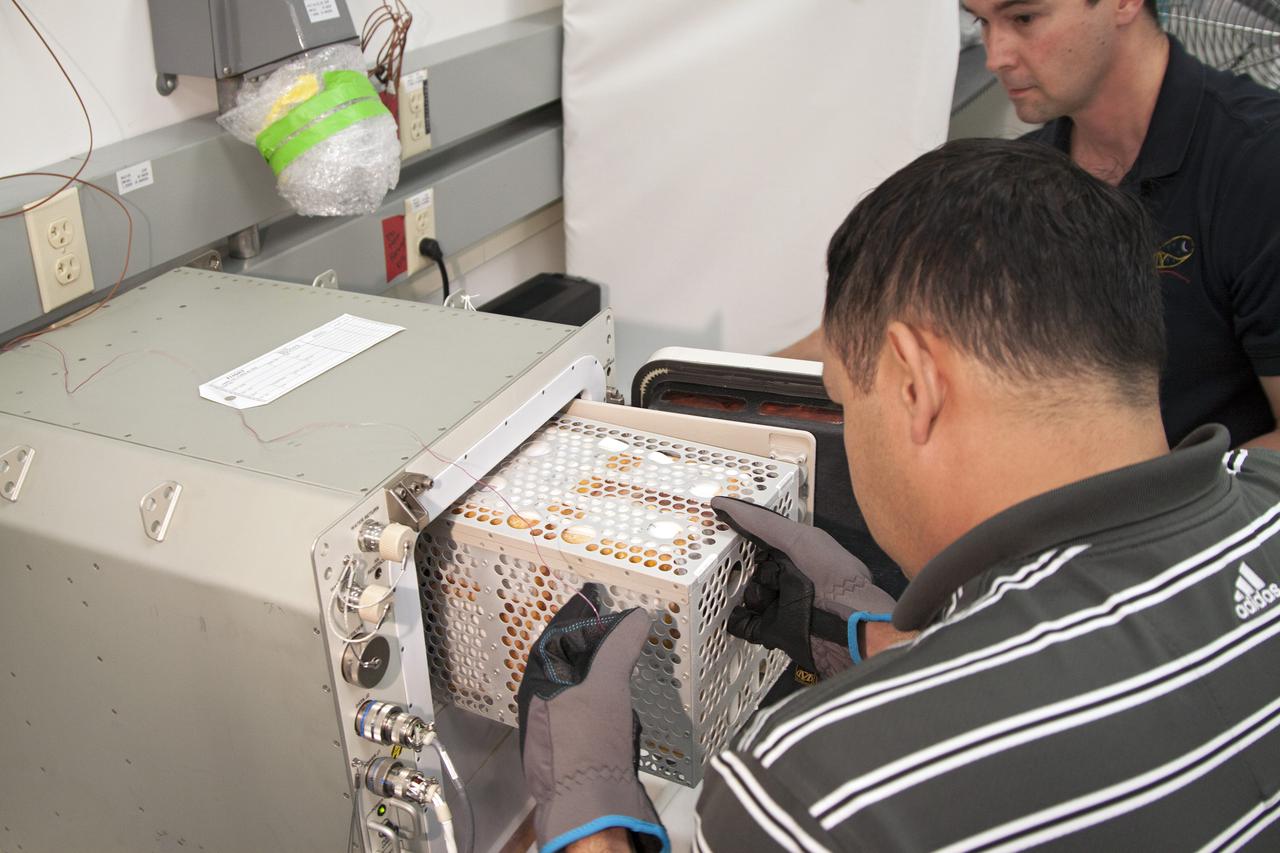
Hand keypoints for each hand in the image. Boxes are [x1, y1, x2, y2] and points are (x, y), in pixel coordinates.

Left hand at [517, 584, 668, 852]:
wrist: (590, 803)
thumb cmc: (589, 742)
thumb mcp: (608, 683)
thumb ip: (620, 645)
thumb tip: (637, 616)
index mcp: (537, 684)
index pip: (554, 636)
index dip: (576, 615)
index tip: (594, 597)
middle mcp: (538, 705)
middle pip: (561, 662)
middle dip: (584, 641)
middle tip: (609, 623)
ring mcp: (552, 730)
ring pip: (571, 688)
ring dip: (591, 670)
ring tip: (615, 655)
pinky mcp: (570, 752)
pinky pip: (581, 713)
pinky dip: (598, 698)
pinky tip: (615, 700)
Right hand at [711, 497, 896, 677]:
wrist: (850, 629)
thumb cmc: (834, 579)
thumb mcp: (799, 541)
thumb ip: (763, 522)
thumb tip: (724, 503)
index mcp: (801, 551)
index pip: (764, 536)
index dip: (743, 532)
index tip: (719, 527)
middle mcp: (792, 576)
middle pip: (754, 567)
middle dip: (744, 568)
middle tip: (739, 566)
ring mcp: (784, 604)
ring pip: (749, 595)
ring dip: (749, 596)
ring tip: (765, 599)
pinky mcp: (777, 630)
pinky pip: (746, 624)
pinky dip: (740, 621)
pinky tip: (741, 616)